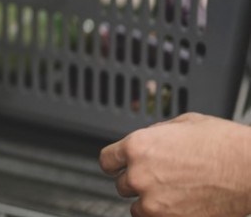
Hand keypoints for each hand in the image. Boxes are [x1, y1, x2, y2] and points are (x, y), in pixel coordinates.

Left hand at [99, 113, 250, 216]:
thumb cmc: (224, 145)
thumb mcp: (183, 123)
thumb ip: (155, 134)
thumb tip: (148, 139)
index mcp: (138, 147)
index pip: (106, 160)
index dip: (115, 163)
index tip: (118, 166)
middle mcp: (139, 175)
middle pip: (121, 185)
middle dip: (138, 181)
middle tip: (161, 177)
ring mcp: (153, 202)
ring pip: (136, 207)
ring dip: (150, 201)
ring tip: (175, 192)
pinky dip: (164, 214)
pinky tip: (181, 204)